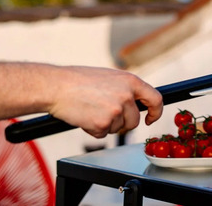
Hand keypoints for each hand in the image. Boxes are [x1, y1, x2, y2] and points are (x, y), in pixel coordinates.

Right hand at [48, 66, 162, 137]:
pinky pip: (102, 134)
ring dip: (106, 125)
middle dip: (122, 122)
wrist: (56, 86)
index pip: (156, 99)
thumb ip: (126, 89)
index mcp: (131, 81)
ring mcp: (116, 110)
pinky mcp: (103, 123)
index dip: (155, 112)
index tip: (150, 118)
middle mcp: (127, 95)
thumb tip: (137, 102)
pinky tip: (84, 116)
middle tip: (104, 113)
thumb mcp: (111, 77)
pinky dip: (93, 130)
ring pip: (118, 128)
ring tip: (91, 110)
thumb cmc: (79, 80)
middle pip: (134, 121)